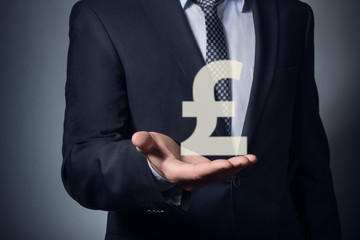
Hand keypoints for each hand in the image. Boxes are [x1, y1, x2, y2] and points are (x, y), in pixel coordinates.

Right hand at [132, 131, 256, 190]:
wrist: (160, 160)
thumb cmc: (155, 151)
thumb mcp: (149, 144)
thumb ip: (145, 142)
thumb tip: (138, 137)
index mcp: (177, 172)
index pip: (195, 173)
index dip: (211, 169)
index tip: (226, 163)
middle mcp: (190, 178)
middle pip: (212, 176)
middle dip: (229, 168)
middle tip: (244, 160)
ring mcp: (200, 177)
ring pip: (220, 174)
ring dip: (236, 167)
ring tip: (250, 159)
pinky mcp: (206, 171)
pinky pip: (222, 170)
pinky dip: (235, 165)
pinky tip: (248, 160)